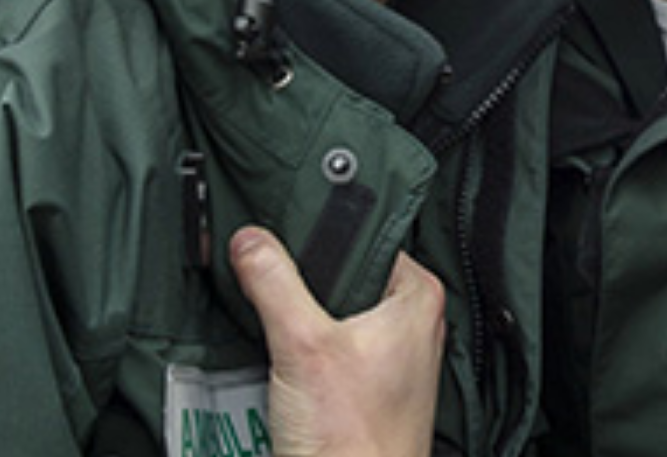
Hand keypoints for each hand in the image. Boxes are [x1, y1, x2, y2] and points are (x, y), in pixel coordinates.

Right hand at [231, 227, 444, 456]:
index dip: (320, 235)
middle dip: (304, 283)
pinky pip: (332, 354)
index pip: (364, 237)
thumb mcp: (303, 347)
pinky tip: (279, 359)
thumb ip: (275, 285)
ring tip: (268, 319)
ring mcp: (394, 360)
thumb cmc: (352, 443)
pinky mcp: (371, 392)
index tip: (280, 230)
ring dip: (300, 322)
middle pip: (345, 279)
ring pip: (335, 319)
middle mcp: (413, 323)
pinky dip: (304, 354)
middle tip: (264, 278)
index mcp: (415, 296)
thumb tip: (251, 240)